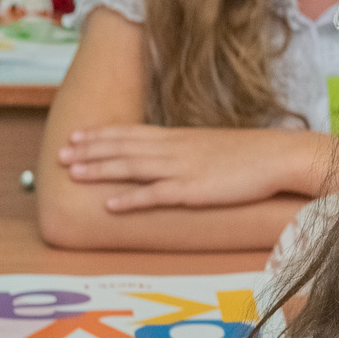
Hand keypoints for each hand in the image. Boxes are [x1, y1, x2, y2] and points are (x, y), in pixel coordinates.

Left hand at [57, 126, 338, 209]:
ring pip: (132, 167)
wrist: (279, 157)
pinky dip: (130, 198)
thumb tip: (168, 158)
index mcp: (179, 137)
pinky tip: (109, 204)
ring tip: (72, 172)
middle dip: (89, 150)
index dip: (100, 134)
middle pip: (123, 147)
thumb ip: (187, 151)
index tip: (76, 135)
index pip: (131, 132)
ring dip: (100, 169)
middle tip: (59, 152)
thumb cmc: (251, 156)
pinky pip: (156, 195)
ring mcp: (182, 169)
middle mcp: (175, 149)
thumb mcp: (212, 147)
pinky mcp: (194, 190)